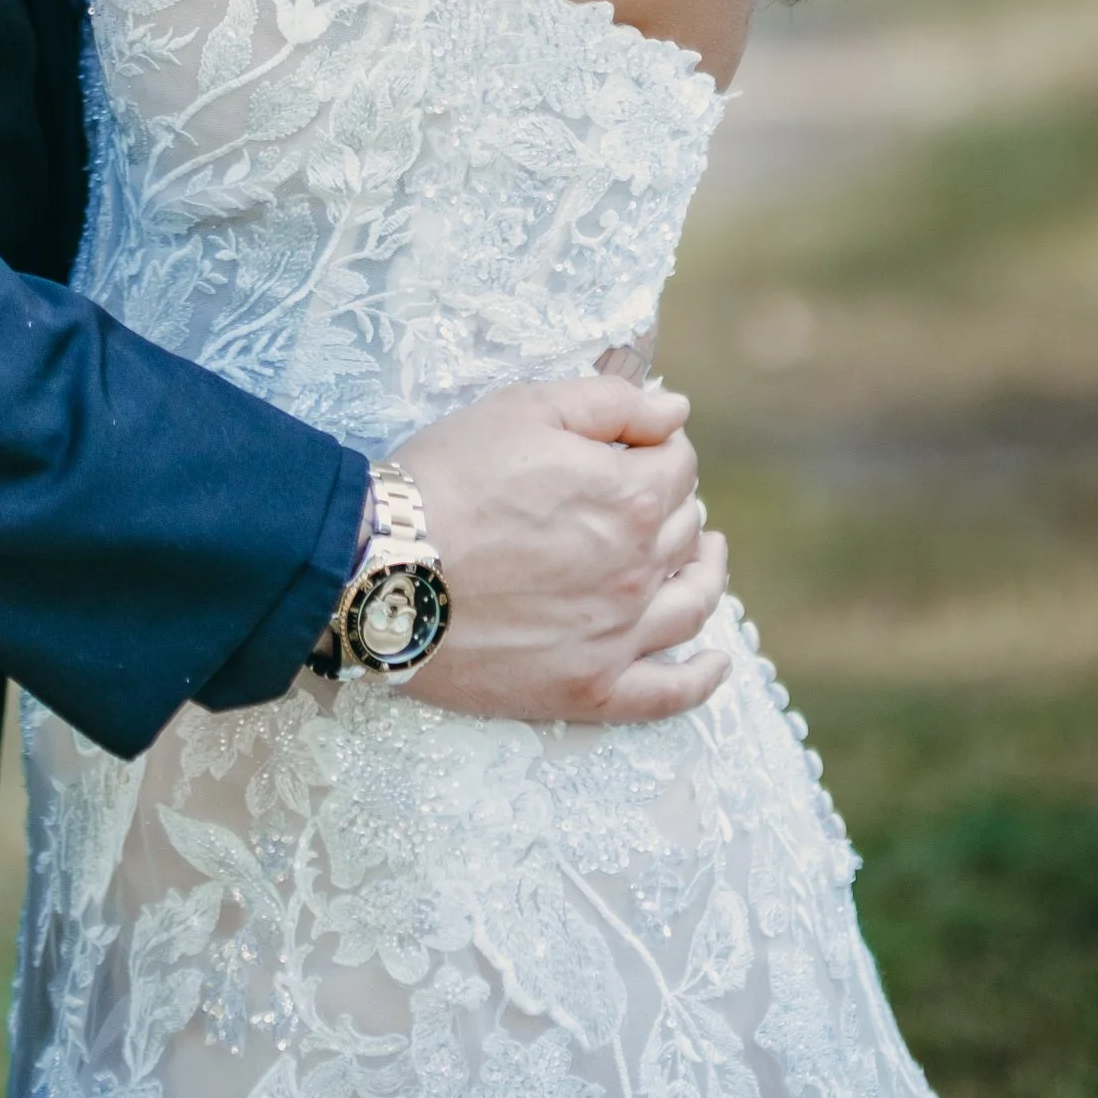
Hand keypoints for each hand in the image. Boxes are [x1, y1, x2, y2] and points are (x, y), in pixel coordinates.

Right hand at [390, 377, 729, 725]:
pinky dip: (702, 679)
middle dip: (671, 502)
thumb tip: (677, 409)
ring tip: (704, 557)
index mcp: (629, 496)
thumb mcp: (523, 409)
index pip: (676, 464)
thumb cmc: (446, 478)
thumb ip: (611, 404)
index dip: (657, 446)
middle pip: (684, 529)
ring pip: (691, 604)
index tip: (631, 445)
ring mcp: (618, 636)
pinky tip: (716, 662)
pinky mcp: (589, 688)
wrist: (381, 566)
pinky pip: (667, 693)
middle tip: (639, 493)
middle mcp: (638, 569)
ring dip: (706, 574)